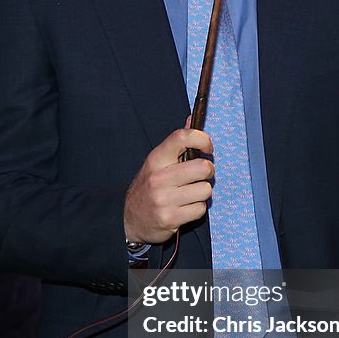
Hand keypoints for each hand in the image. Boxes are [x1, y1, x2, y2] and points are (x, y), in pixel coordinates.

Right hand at [124, 125, 213, 244]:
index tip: (207, 148)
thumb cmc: (150, 186)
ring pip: (205, 190)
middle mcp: (159, 177)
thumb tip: (193, 118)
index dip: (202, 139)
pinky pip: (200, 209)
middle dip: (208, 171)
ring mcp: (164, 199)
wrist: (130, 218)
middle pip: (202, 167)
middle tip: (199, 175)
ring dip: (202, 193)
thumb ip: (177, 142)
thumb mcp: (158, 161)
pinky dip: (196, 209)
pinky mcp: (170, 218)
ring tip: (189, 194)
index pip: (182, 137)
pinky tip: (184, 208)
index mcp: (157, 158)